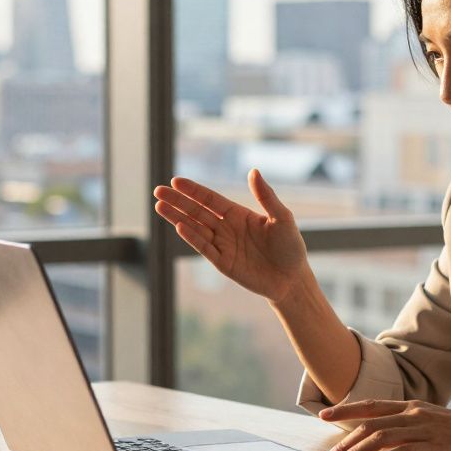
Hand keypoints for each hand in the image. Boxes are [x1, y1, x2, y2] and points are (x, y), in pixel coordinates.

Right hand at [153, 169, 309, 302]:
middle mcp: (226, 228)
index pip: (210, 199)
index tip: (176, 181)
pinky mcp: (223, 263)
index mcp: (237, 214)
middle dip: (178, 201)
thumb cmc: (290, 247)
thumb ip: (266, 196)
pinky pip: (205, 248)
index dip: (193, 190)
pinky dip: (192, 238)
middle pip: (197, 212)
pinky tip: (180, 226)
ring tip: (159, 206)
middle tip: (158, 191)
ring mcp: (223, 245)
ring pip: (195, 228)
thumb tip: (253, 171)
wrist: (292, 279)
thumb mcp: (282, 218)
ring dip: (177, 217)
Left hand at [319, 400, 450, 450]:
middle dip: (345, 441)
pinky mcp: (435, 445)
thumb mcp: (434, 426)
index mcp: (413, 406)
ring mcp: (424, 428)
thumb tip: (386, 441)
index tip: (323, 414)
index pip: (371, 406)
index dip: (345, 409)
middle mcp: (415, 413)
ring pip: (380, 436)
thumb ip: (411, 429)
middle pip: (370, 423)